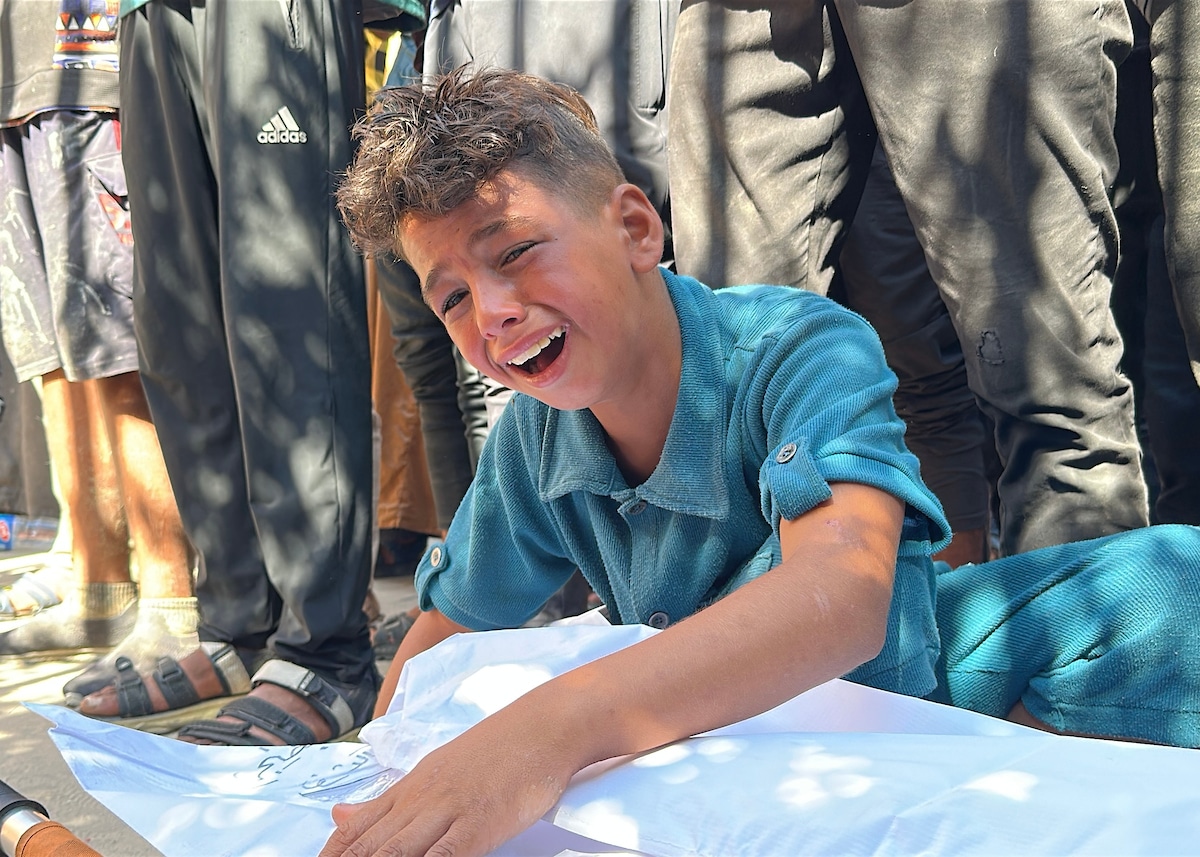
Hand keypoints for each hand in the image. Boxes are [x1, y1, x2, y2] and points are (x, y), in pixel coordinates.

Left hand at [319, 710, 576, 856]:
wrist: (544, 725)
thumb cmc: (497, 750)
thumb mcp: (435, 769)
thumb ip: (389, 800)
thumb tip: (337, 815)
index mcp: (409, 787)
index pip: (355, 830)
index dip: (333, 855)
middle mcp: (421, 799)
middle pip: (370, 848)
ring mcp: (448, 811)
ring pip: (397, 852)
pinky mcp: (478, 824)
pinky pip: (444, 856)